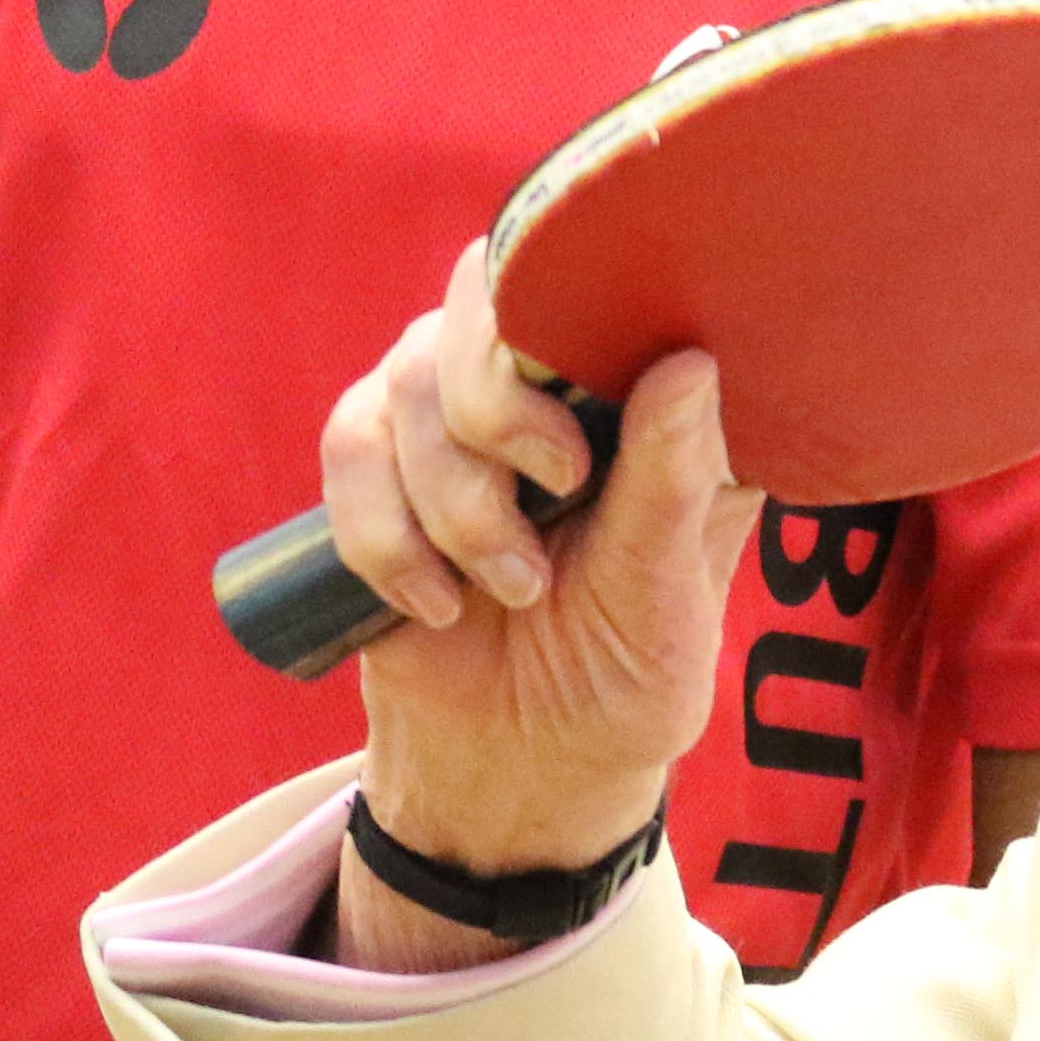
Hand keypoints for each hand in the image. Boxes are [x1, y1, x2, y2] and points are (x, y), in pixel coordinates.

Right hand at [318, 242, 756, 969]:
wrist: (526, 769)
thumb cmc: (627, 672)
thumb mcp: (667, 591)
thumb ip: (674, 480)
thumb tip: (690, 362)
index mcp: (634, 384)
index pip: (583, 271)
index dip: (559, 323)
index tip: (576, 453)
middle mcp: (540, 373)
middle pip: (476, 300)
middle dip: (497, 413)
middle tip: (554, 498)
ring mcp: (450, 411)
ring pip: (408, 380)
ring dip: (455, 504)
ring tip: (513, 590)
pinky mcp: (377, 464)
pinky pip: (350, 445)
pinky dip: (385, 535)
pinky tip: (435, 603)